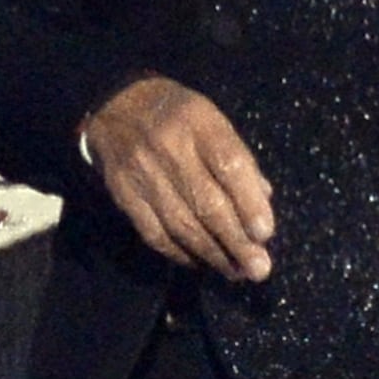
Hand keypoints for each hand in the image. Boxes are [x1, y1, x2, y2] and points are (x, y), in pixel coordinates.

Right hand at [80, 74, 274, 281]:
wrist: (113, 105)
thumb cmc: (176, 114)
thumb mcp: (212, 120)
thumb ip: (237, 158)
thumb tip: (262, 202)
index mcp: (199, 123)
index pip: (229, 165)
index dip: (248, 202)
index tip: (265, 234)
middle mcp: (170, 149)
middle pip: (206, 203)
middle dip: (236, 241)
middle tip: (259, 270)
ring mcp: (143, 174)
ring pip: (181, 224)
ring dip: (212, 254)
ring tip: (235, 273)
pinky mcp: (124, 194)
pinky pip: (154, 232)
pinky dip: (179, 253)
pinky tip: (200, 262)